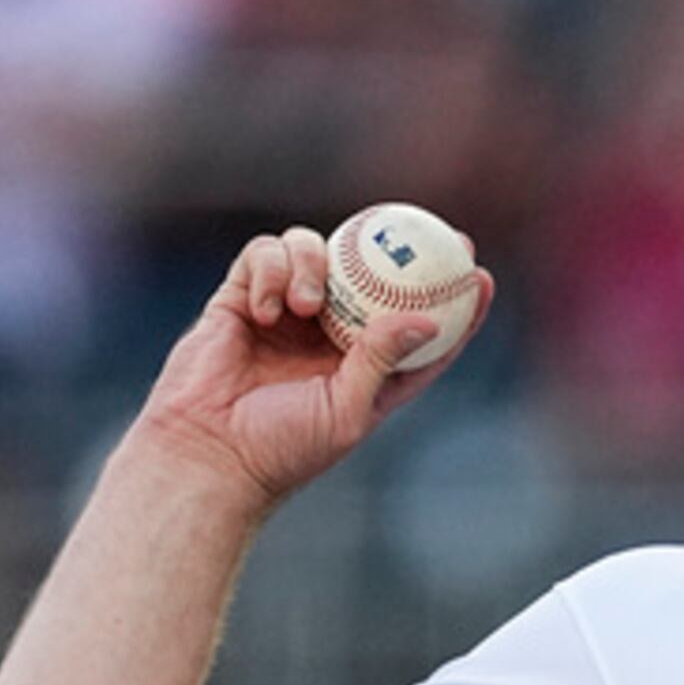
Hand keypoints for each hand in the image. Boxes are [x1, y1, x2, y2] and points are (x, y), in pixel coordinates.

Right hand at [129, 226, 494, 513]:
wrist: (206, 453)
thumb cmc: (280, 448)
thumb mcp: (346, 411)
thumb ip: (382, 361)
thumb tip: (425, 320)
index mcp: (366, 370)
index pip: (419, 329)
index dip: (452, 303)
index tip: (477, 276)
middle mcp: (329, 335)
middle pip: (372, 276)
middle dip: (402, 248)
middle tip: (428, 231)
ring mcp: (285, 312)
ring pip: (316, 252)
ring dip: (314, 262)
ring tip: (304, 303)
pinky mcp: (243, 298)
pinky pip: (264, 254)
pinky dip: (271, 269)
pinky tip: (266, 307)